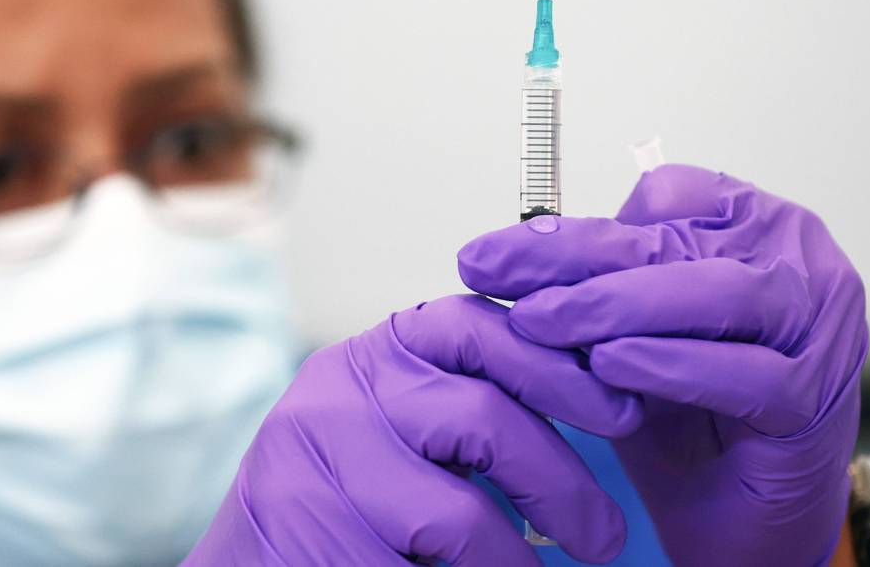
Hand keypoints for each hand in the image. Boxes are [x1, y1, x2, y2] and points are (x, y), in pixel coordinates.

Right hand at [184, 296, 641, 565]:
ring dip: (520, 559)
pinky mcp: (311, 533)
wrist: (251, 564)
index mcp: (371, 357)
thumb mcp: (401, 431)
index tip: (618, 411)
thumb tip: (593, 398)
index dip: (556, 365)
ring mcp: (317, 467)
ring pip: (459, 512)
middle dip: (563, 478)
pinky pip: (431, 564)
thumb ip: (465, 403)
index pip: (473, 326)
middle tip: (604, 532)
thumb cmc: (345, 503)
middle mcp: (338, 395)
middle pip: (482, 415)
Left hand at [457, 165, 867, 566]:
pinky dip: (670, 366)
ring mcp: (817, 328)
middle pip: (676, 241)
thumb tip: (503, 253)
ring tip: (541, 322)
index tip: (496, 253)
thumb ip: (591, 284)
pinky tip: (609, 366)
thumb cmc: (685, 413)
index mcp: (753, 227)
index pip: (662, 199)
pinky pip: (745, 373)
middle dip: (570, 258)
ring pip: (719, 294)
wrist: (732, 514)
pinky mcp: (814, 398)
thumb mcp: (625, 332)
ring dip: (618, 305)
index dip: (573, 224)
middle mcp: (796, 263)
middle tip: (493, 276)